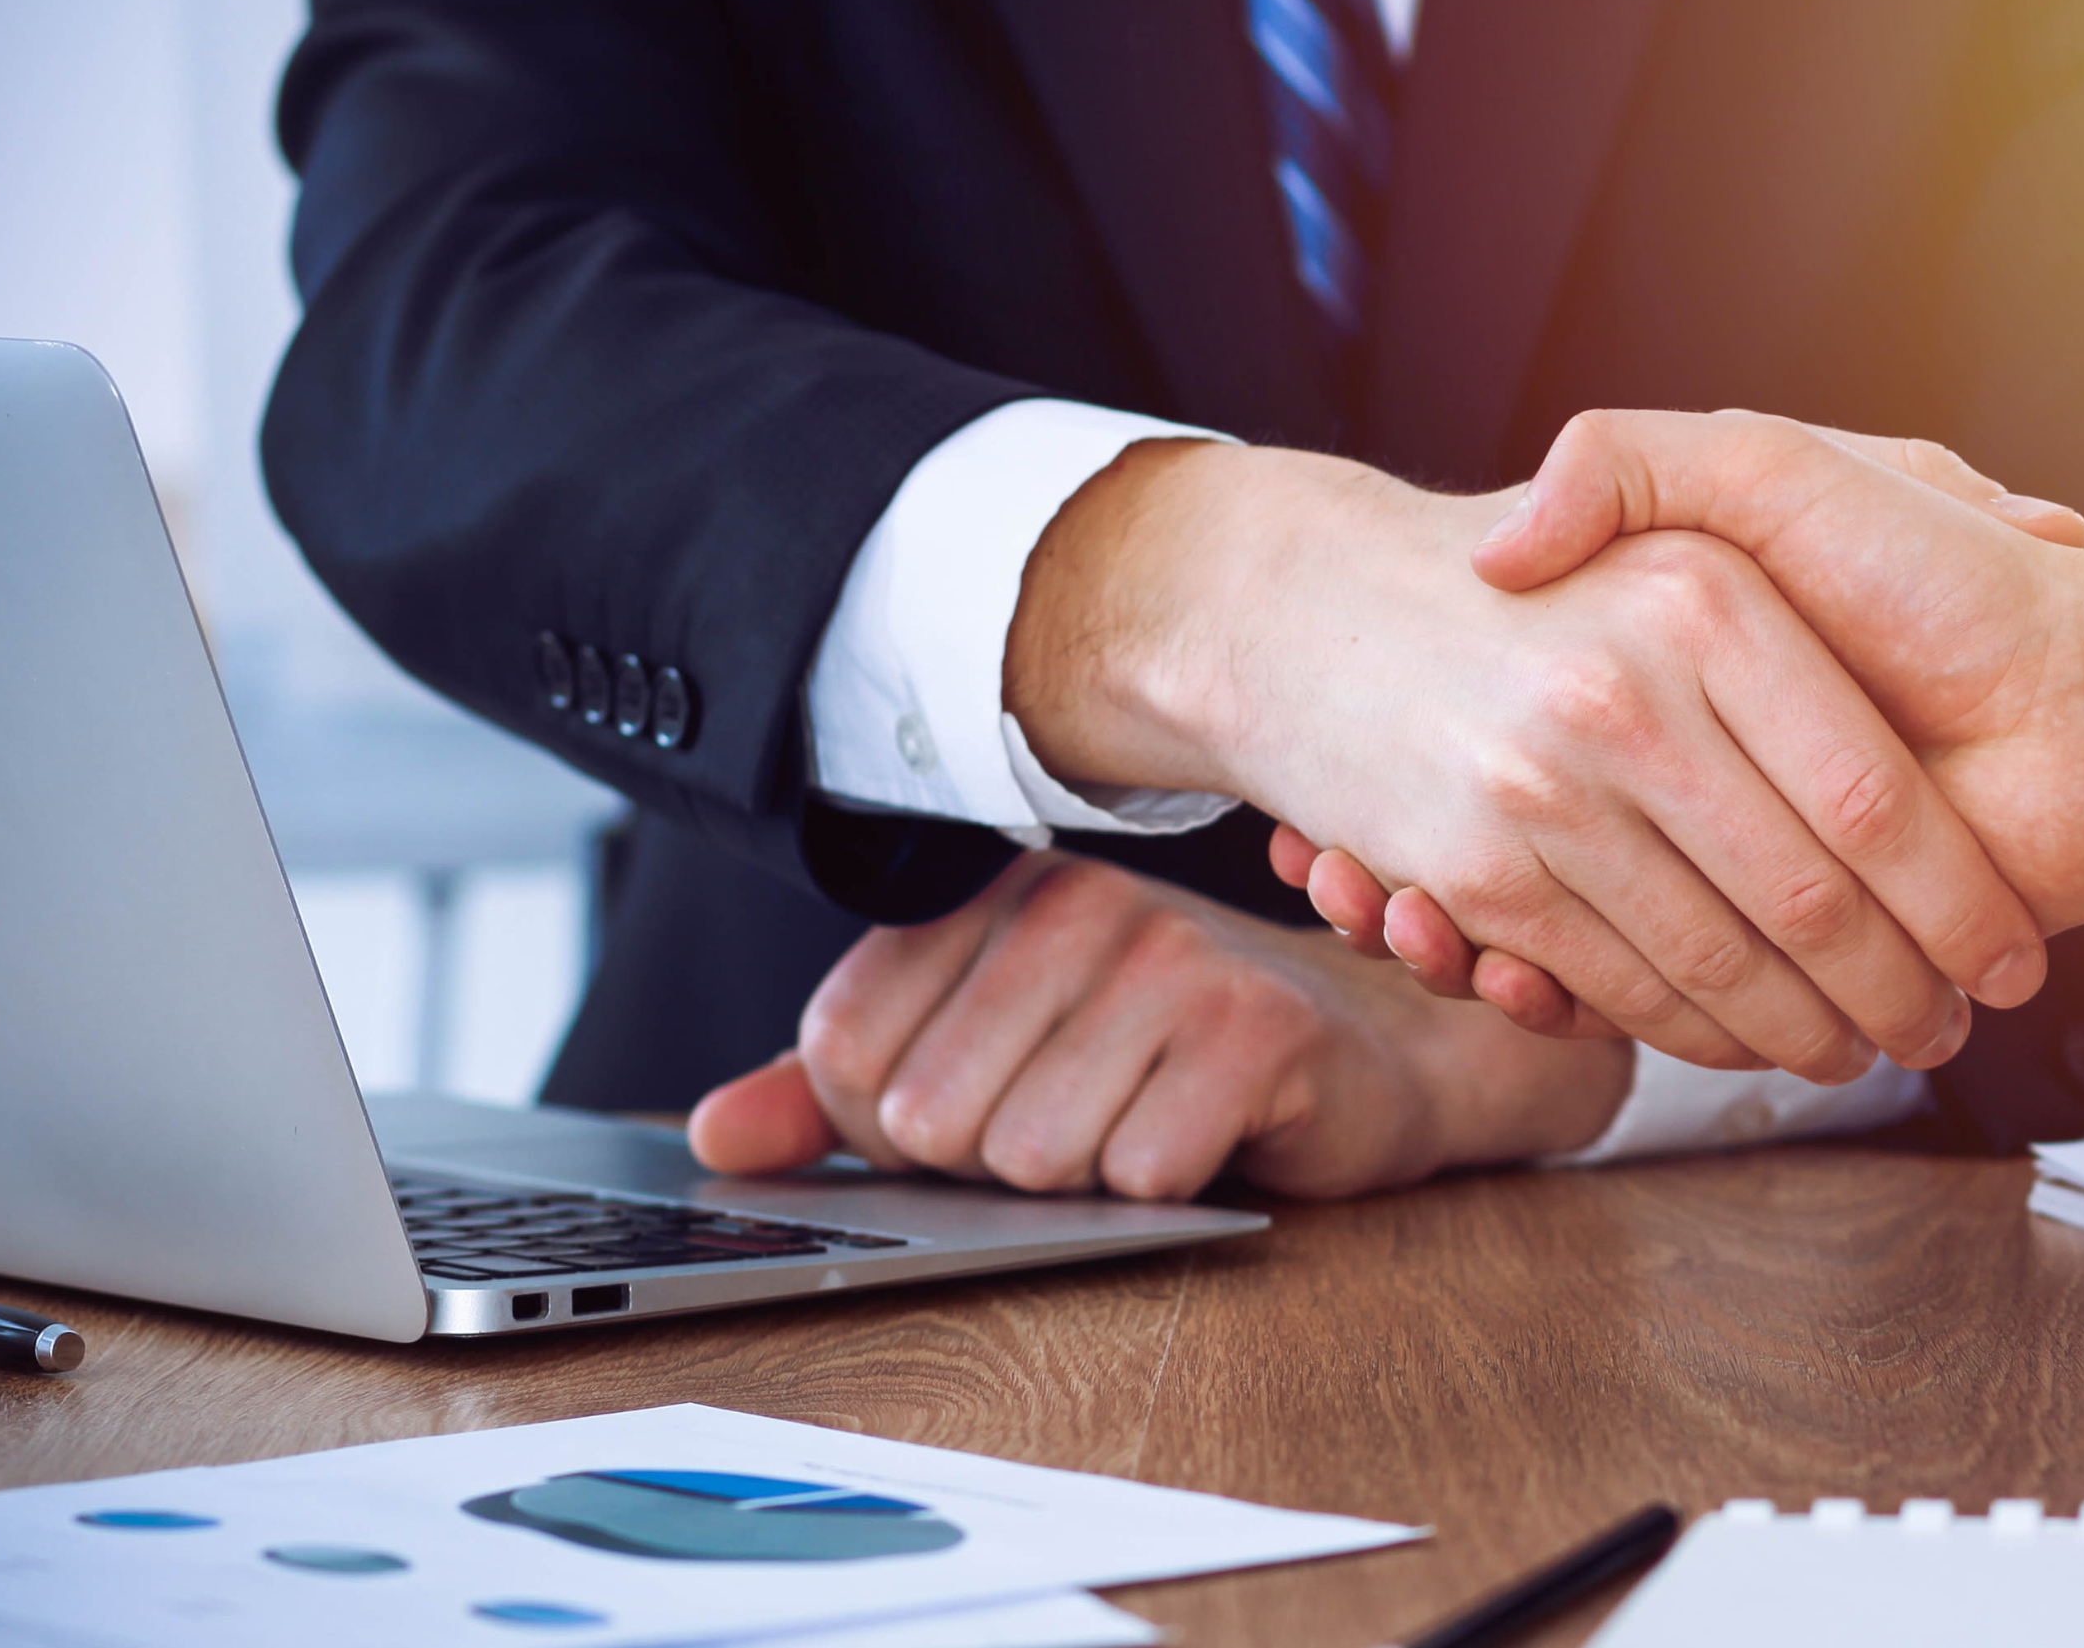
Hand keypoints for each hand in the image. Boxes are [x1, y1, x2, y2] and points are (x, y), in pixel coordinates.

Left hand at [684, 852, 1632, 1199]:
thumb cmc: (1170, 1060)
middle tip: (1086, 1119)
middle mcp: (1075, 908)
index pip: (844, 1051)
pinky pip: (1140, 1170)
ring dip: (1088, 1180)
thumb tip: (715, 1138)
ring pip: (1031, 1156)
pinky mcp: (1255, 1032)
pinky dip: (1167, 1186)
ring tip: (1145, 1127)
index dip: (898, 1125)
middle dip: (995, 1164)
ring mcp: (1170, 961)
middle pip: (932, 1119)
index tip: (991, 1099)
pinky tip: (1208, 1139)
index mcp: (993, 898)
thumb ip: (839, 1093)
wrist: (1368, 1056)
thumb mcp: (995, 1061)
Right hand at [1004, 437, 2055, 1080]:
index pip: (1869, 796)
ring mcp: (1546, 786)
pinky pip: (1624, 983)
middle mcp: (1626, 689)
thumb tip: (2048, 529)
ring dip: (1807, 1032)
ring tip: (1871, 1048)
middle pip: (1810, 899)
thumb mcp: (1698, 471)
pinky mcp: (1486, 871)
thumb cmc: (1550, 555)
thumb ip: (1874, 471)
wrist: (1302, 603)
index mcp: (1707, 596)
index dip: (1952, 897)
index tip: (2006, 955)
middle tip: (1953, 1030)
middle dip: (1899, 989)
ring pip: (1722, 959)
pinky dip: (1696, 1033)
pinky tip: (1744, 1039)